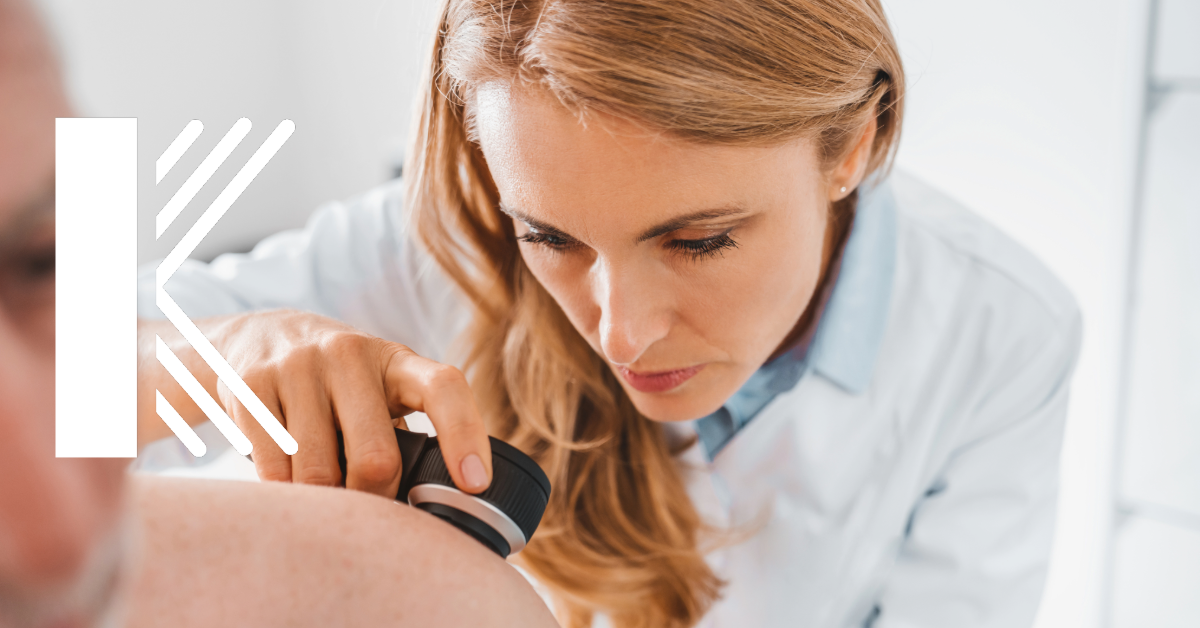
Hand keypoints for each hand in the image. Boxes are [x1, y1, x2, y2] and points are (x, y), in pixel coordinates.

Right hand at [209, 309, 490, 496]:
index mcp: (395, 361)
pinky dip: (285, 491)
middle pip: (376, 457)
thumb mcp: (381, 389)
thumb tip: (435, 508)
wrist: (259, 336)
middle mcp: (349, 355)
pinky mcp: (251, 386)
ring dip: (324, 501)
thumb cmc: (340, 381)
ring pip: (318, 473)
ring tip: (325, 492)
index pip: (444, 389)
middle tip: (369, 507)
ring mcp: (297, 367)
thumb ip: (409, 432)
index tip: (475, 485)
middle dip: (375, 498)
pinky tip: (289, 481)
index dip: (465, 436)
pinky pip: (273, 468)